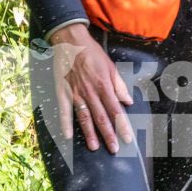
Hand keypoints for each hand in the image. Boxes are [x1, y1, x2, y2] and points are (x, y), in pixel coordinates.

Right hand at [50, 23, 133, 152]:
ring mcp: (76, 93)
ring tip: (94, 147)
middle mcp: (91, 92)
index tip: (127, 139)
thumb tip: (128, 102)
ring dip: (90, 133)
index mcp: (104, 86)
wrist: (70, 41)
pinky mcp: (63, 92)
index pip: (116, 111)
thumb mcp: (110, 66)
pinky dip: (65, 123)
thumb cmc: (92, 53)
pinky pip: (64, 110)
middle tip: (114, 149)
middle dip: (108, 135)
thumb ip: (119, 86)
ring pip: (84, 117)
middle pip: (101, 118)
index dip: (122, 126)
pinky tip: (67, 136)